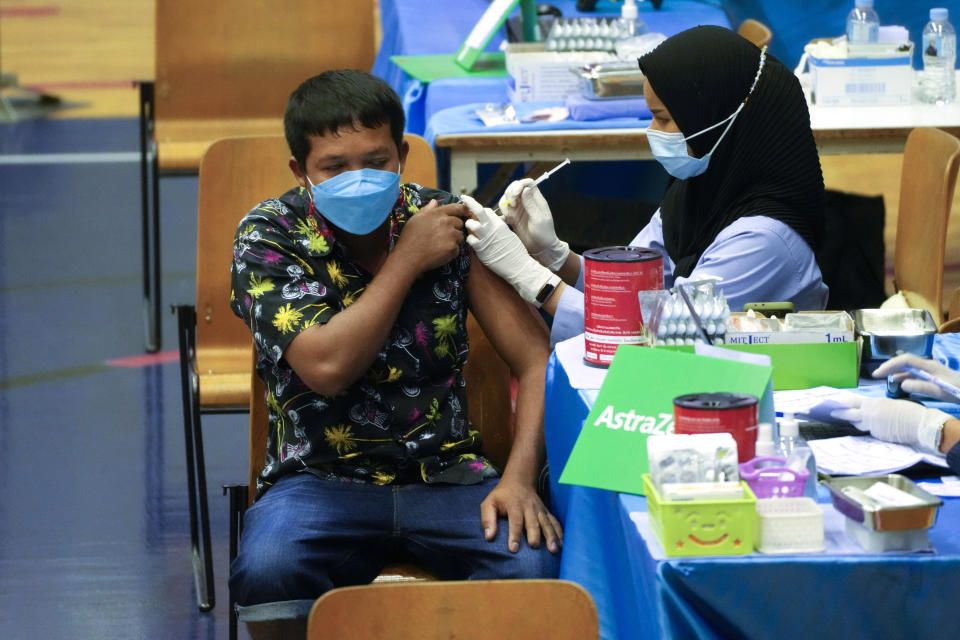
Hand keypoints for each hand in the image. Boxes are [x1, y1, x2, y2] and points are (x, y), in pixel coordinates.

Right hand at [395, 200, 467, 272]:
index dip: (463, 210)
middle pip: (460, 223)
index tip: (466, 212)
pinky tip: (440, 253)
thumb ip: (427, 209)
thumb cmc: (409, 237)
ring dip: (453, 241)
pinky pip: (457, 249)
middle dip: (454, 229)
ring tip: (440, 245)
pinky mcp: (452, 248)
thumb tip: (434, 202)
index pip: (456, 208)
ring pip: (460, 237)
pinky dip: (451, 252)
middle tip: (443, 236)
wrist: (408, 257)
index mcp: (438, 213)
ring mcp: (450, 235)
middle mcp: (446, 222)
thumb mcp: (415, 219)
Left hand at [462, 195, 558, 306]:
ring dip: (468, 224)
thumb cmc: (516, 251)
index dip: (481, 211)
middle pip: (478, 210)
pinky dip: (469, 239)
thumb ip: (500, 227)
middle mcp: (492, 228)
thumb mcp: (509, 234)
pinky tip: (472, 242)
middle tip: (464, 199)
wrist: (518, 265)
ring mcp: (486, 238)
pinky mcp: (481, 249)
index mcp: (500, 224)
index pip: (486, 211)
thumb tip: (495, 224)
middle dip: (470, 202)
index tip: (476, 213)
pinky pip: (470, 240)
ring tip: (469, 228)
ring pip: (471, 224)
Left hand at [480, 477, 562, 553]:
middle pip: (533, 522)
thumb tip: (489, 537)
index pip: (515, 521)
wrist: (519, 481)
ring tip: (553, 549)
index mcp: (514, 505)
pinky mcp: (546, 512)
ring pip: (546, 523)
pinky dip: (559, 532)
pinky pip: (554, 522)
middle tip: (535, 546)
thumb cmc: (502, 496)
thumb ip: (487, 519)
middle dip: (534, 535)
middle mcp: (529, 507)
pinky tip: (562, 544)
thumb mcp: (489, 503)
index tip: (513, 549)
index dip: (514, 535)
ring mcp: (539, 509)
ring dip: (551, 536)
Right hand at [498, 179, 569, 270]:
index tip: (516, 195)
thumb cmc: (544, 234)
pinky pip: (503, 210)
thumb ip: (531, 204)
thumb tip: (525, 189)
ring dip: (505, 204)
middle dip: (510, 194)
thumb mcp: (539, 219)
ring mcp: (519, 209)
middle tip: (512, 205)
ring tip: (510, 216)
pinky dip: (502, 213)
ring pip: (506, 198)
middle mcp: (526, 201)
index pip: (527, 183)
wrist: (540, 248)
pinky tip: (506, 220)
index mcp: (536, 199)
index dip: (519, 185)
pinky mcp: (512, 217)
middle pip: (514, 188)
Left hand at [830, 395, 948, 451]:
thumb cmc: (908, 411)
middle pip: (849, 414)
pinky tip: (876, 429)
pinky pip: (871, 432)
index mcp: (872, 403)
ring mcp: (872, 426)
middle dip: (840, 413)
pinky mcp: (877, 436)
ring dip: (855, 422)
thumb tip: (870, 412)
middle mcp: (869, 414)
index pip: (852, 402)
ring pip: (859, 424)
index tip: (832, 402)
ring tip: (851, 420)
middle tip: (831, 413)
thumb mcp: (889, 404)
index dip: (842, 403)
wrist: (919, 424)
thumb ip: (876, 408)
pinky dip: (871, 430)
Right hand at [872, 353, 959, 402]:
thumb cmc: (957, 391)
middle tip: (876, 375)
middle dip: (889, 366)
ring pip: (908, 367)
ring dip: (895, 370)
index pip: (905, 360)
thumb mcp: (941, 391)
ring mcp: (930, 370)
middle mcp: (928, 365)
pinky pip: (913, 372)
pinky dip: (903, 376)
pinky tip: (898, 382)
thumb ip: (922, 387)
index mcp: (929, 366)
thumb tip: (901, 384)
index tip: (878, 374)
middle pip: (905, 361)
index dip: (890, 365)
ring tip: (883, 377)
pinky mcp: (932, 375)